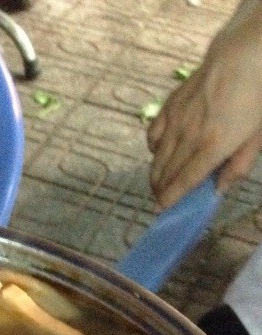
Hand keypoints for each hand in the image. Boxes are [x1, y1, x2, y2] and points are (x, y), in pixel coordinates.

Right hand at [147, 2, 261, 207]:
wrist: (244, 54)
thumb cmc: (257, 95)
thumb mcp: (257, 135)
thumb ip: (238, 165)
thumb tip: (219, 189)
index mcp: (212, 147)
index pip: (183, 182)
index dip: (169, 199)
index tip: (161, 210)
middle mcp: (189, 137)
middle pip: (166, 172)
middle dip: (160, 189)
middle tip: (161, 199)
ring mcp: (176, 121)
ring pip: (157, 157)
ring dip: (155, 173)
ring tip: (157, 182)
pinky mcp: (170, 106)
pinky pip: (153, 134)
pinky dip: (153, 147)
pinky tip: (158, 152)